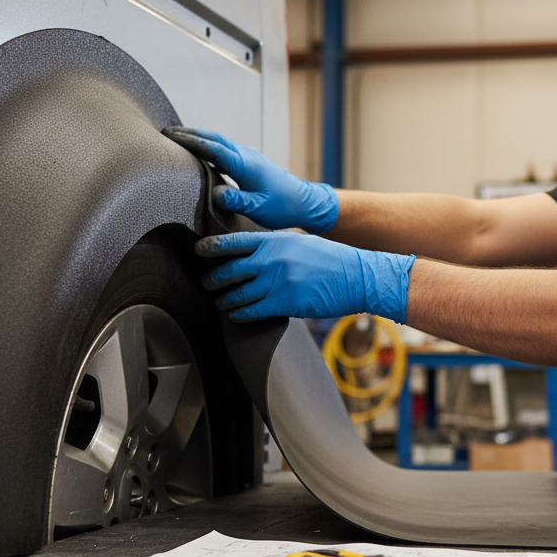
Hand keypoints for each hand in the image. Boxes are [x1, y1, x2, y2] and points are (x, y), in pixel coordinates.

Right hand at [163, 126, 337, 233]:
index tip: (171, 137)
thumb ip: (237, 201)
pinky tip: (201, 151)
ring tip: (177, 137)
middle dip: (189, 133)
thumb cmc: (283, 207)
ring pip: (218, 141)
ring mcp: (248, 157)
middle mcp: (246, 156)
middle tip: (167, 132)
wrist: (304, 202)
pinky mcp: (250, 162)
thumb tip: (215, 194)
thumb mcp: (259, 208)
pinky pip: (224, 148)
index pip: (213, 149)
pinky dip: (208, 145)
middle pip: (213, 138)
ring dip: (198, 137)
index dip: (191, 142)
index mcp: (245, 165)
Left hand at [195, 231, 413, 322]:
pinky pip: (252, 311)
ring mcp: (277, 282)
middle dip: (213, 278)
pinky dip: (240, 314)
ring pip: (237, 293)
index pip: (234, 242)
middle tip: (205, 283)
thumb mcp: (300, 242)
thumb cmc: (330, 259)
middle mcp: (272, 259)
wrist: (357, 276)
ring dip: (225, 300)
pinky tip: (235, 315)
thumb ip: (275, 247)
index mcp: (274, 240)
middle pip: (229, 269)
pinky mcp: (284, 303)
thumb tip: (252, 255)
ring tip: (220, 303)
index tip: (199, 251)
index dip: (212, 247)